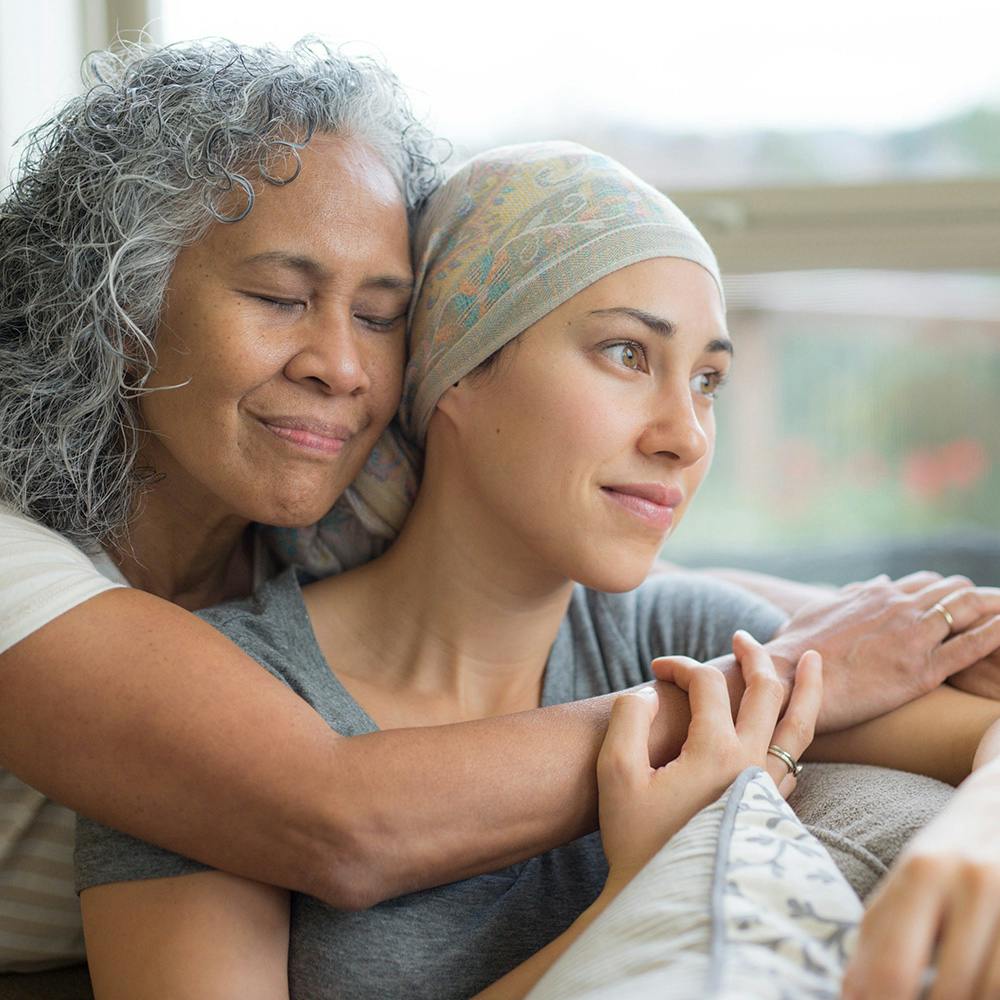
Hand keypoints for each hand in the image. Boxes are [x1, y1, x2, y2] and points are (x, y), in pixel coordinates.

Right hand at [597, 632, 821, 885]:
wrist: (669, 898)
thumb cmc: (636, 838)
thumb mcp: (616, 774)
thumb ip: (628, 720)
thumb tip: (648, 692)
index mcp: (715, 751)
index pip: (708, 683)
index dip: (681, 665)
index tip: (657, 670)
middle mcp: (751, 763)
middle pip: (768, 691)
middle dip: (754, 656)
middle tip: (741, 638)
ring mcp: (768, 787)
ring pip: (800, 726)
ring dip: (805, 687)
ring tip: (811, 659)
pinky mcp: (772, 807)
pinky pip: (797, 757)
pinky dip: (799, 728)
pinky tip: (792, 722)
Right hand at [757, 573, 999, 731]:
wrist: (789, 678)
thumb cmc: (797, 649)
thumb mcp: (819, 611)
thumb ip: (849, 596)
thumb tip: (872, 585)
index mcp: (876, 595)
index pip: (928, 583)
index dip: (947, 593)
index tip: (957, 606)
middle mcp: (899, 608)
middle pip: (955, 592)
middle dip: (977, 599)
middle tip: (992, 612)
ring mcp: (912, 637)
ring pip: (969, 610)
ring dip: (992, 610)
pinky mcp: (921, 671)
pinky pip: (971, 647)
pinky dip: (995, 636)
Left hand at [842, 763, 999, 999]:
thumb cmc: (952, 851)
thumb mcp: (909, 877)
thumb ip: (880, 931)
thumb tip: (851, 995)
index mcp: (922, 868)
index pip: (892, 967)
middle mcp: (972, 879)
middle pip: (947, 993)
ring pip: (987, 993)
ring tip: (939, 995)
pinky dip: (990, 992)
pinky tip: (977, 988)